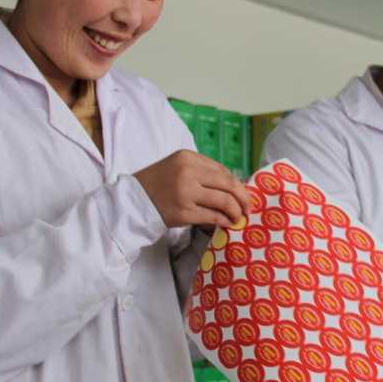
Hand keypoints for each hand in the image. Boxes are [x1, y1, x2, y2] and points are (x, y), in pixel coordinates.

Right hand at [134, 151, 250, 228]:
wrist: (134, 201)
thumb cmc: (159, 184)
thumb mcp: (179, 166)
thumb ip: (203, 171)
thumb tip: (235, 185)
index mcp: (188, 157)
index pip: (223, 171)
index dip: (238, 184)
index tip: (243, 194)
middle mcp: (188, 172)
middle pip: (229, 184)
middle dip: (244, 198)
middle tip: (248, 208)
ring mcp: (185, 193)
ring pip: (225, 201)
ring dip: (236, 212)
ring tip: (238, 217)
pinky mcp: (183, 213)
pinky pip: (213, 216)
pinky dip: (224, 221)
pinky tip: (227, 223)